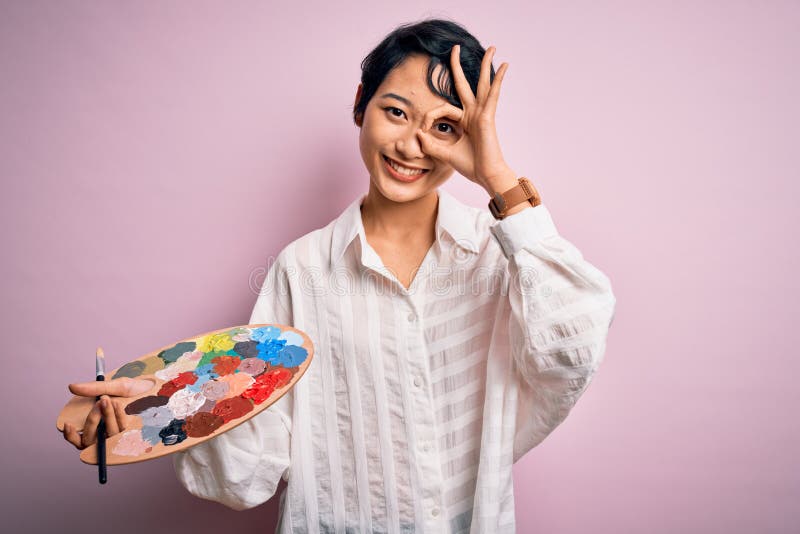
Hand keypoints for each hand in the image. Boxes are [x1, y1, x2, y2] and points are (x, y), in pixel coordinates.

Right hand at [61, 377, 152, 449]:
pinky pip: (121, 432)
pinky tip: (119, 405)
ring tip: (110, 400)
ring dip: (106, 417)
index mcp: (99, 425)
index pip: (80, 440)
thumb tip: (71, 387)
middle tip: (100, 402)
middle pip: (90, 440)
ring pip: (106, 436)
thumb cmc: (137, 390)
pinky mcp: (134, 436)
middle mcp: (107, 434)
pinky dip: (117, 418)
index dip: (71, 437)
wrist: (161, 390)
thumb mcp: (115, 386)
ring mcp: (121, 436)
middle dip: (92, 421)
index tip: (67, 425)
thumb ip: (94, 388)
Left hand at [416, 44, 517, 193]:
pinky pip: (493, 94)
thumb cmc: (470, 166)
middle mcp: (474, 113)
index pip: (444, 108)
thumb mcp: (444, 153)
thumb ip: (430, 144)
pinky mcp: (488, 116)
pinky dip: (498, 80)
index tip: (424, 129)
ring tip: (491, 48)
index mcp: (464, 121)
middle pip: (465, 84)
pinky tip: (504, 66)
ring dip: (486, 65)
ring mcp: (482, 113)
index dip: (430, 115)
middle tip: (455, 48)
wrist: (485, 175)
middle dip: (459, 66)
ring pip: (483, 83)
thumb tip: (417, 134)